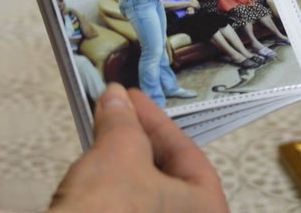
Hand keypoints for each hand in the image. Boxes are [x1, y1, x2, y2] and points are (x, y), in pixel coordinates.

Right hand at [48, 84, 227, 212]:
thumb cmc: (109, 212)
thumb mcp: (120, 152)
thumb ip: (123, 121)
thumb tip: (117, 100)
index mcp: (208, 209)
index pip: (188, 154)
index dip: (156, 121)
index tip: (134, 101)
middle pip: (167, 174)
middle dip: (139, 140)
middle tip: (117, 113)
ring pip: (145, 194)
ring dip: (123, 164)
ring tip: (101, 136)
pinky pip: (127, 210)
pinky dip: (114, 191)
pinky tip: (92, 174)